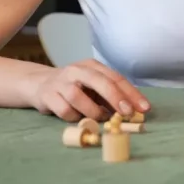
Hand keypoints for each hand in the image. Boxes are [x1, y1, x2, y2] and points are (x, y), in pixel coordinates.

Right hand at [26, 59, 149, 122]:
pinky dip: (74, 117)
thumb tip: (133, 111)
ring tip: (98, 118)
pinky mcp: (47, 95)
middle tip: (127, 114)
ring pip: (79, 97)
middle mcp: (77, 70)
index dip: (132, 93)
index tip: (144, 108)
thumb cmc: (74, 87)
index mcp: (92, 66)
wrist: (39, 84)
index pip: (116, 78)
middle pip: (100, 82)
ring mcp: (61, 82)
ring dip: (93, 112)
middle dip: (117, 98)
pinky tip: (76, 117)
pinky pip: (64, 110)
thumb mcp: (93, 87)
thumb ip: (110, 96)